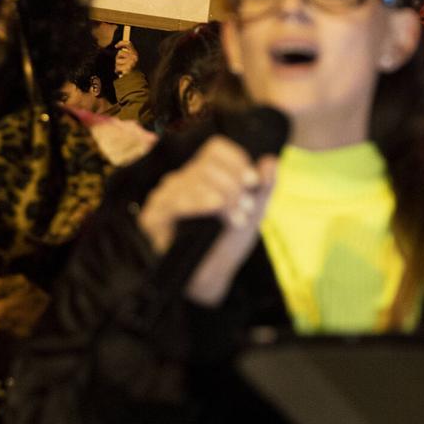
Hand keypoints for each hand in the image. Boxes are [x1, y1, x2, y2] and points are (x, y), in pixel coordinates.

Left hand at [114, 39, 138, 76]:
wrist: (135, 79)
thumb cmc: (132, 69)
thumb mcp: (131, 59)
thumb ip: (127, 54)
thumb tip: (119, 50)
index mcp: (135, 53)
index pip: (128, 44)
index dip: (121, 43)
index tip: (116, 46)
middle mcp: (134, 56)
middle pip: (120, 53)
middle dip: (118, 58)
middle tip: (122, 64)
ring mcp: (130, 62)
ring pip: (117, 60)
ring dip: (117, 65)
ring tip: (122, 69)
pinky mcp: (127, 68)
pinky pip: (117, 68)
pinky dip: (117, 71)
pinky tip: (121, 73)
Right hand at [137, 136, 277, 304]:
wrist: (214, 273)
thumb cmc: (230, 239)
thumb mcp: (254, 211)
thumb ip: (265, 186)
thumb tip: (271, 160)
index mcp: (203, 173)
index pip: (215, 149)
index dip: (237, 162)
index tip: (253, 183)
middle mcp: (181, 179)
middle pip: (206, 165)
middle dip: (232, 187)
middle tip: (245, 210)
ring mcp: (164, 196)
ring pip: (192, 180)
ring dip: (221, 197)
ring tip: (237, 219)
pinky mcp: (152, 216)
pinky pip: (173, 200)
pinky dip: (198, 203)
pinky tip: (214, 209)